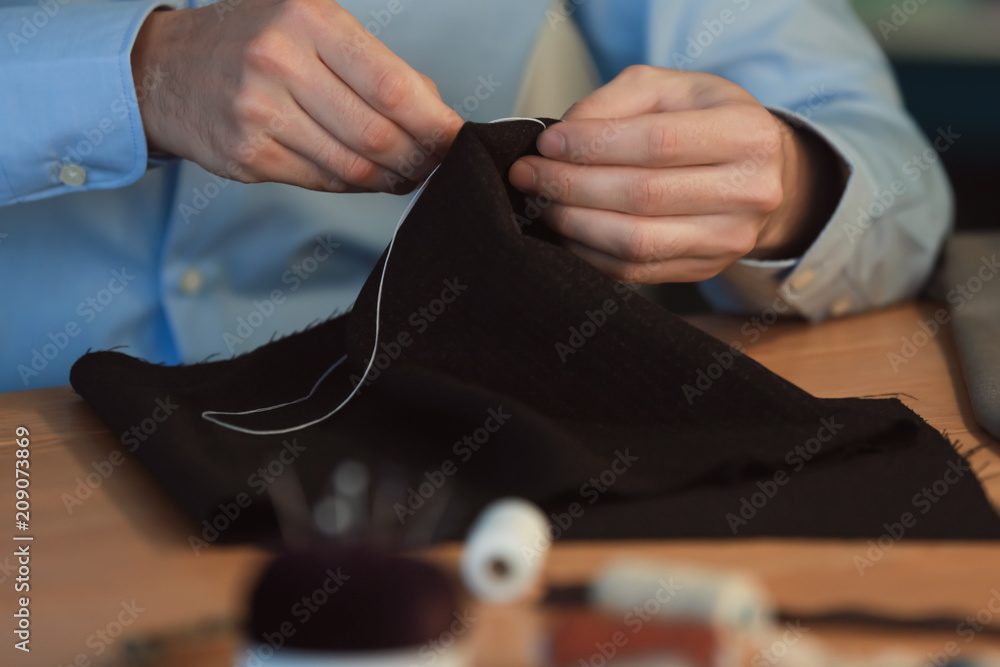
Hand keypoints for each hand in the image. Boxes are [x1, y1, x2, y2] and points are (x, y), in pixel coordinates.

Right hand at [130, 0, 463, 192]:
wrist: (165, 68)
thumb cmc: (251, 41)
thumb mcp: (310, 23)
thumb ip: (373, 63)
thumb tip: (433, 110)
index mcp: (307, 19)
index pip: (391, 86)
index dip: (433, 122)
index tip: (455, 137)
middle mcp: (279, 62)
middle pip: (377, 135)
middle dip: (418, 158)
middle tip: (433, 163)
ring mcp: (258, 113)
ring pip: (352, 167)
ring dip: (391, 178)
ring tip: (406, 173)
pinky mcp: (247, 156)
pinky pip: (322, 182)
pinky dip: (353, 186)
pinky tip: (365, 178)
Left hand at [508, 65, 839, 282]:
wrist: (755, 173)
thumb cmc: (705, 122)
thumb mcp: (671, 89)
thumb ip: (617, 100)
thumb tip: (563, 136)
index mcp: (747, 134)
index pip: (657, 143)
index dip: (592, 145)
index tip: (546, 143)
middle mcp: (750, 192)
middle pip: (642, 196)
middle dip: (571, 185)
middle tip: (528, 174)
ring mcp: (729, 240)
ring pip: (636, 241)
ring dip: (574, 223)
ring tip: (541, 202)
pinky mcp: (704, 269)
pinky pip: (634, 270)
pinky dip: (589, 252)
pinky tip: (565, 230)